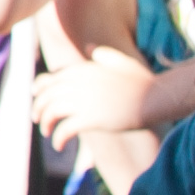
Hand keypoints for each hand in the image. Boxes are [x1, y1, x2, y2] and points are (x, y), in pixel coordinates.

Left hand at [31, 48, 167, 141]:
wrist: (158, 96)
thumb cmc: (143, 80)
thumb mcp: (121, 61)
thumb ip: (103, 54)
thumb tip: (90, 48)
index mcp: (83, 70)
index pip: (50, 80)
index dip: (39, 90)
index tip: (36, 98)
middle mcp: (79, 83)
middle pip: (46, 96)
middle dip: (38, 109)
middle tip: (38, 120)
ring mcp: (85, 100)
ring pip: (51, 112)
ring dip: (46, 124)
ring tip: (47, 133)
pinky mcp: (92, 118)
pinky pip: (65, 129)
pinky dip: (58, 138)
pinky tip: (58, 145)